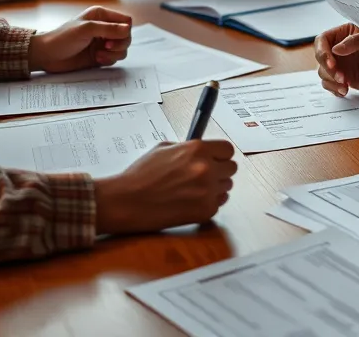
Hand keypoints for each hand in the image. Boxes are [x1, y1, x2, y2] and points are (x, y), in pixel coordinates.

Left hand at [27, 6, 131, 72]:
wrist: (47, 56)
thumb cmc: (62, 38)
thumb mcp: (86, 29)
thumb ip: (108, 29)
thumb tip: (128, 29)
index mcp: (101, 15)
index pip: (125, 21)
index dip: (124, 30)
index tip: (112, 38)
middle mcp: (104, 28)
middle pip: (126, 36)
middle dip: (120, 44)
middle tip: (106, 47)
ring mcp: (102, 42)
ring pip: (122, 48)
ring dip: (114, 53)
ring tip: (99, 55)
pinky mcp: (100, 55)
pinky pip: (115, 58)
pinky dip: (109, 60)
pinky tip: (96, 59)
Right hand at [94, 139, 236, 233]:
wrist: (127, 201)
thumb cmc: (141, 175)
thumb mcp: (164, 149)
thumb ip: (187, 148)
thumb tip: (201, 150)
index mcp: (197, 149)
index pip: (227, 150)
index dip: (221, 155)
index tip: (216, 159)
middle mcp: (206, 168)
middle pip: (231, 168)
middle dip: (220, 171)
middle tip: (206, 176)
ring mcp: (206, 191)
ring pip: (226, 187)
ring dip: (215, 188)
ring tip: (195, 190)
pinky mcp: (204, 211)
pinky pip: (218, 204)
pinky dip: (208, 204)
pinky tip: (192, 202)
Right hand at [314, 23, 358, 96]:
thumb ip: (356, 42)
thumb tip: (335, 49)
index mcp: (347, 33)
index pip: (323, 39)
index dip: (322, 51)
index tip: (331, 63)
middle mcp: (342, 48)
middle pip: (320, 57)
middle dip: (326, 68)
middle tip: (341, 77)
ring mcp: (344, 64)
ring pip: (323, 72)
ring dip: (330, 80)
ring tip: (345, 86)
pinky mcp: (348, 79)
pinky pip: (332, 84)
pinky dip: (334, 89)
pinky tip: (345, 91)